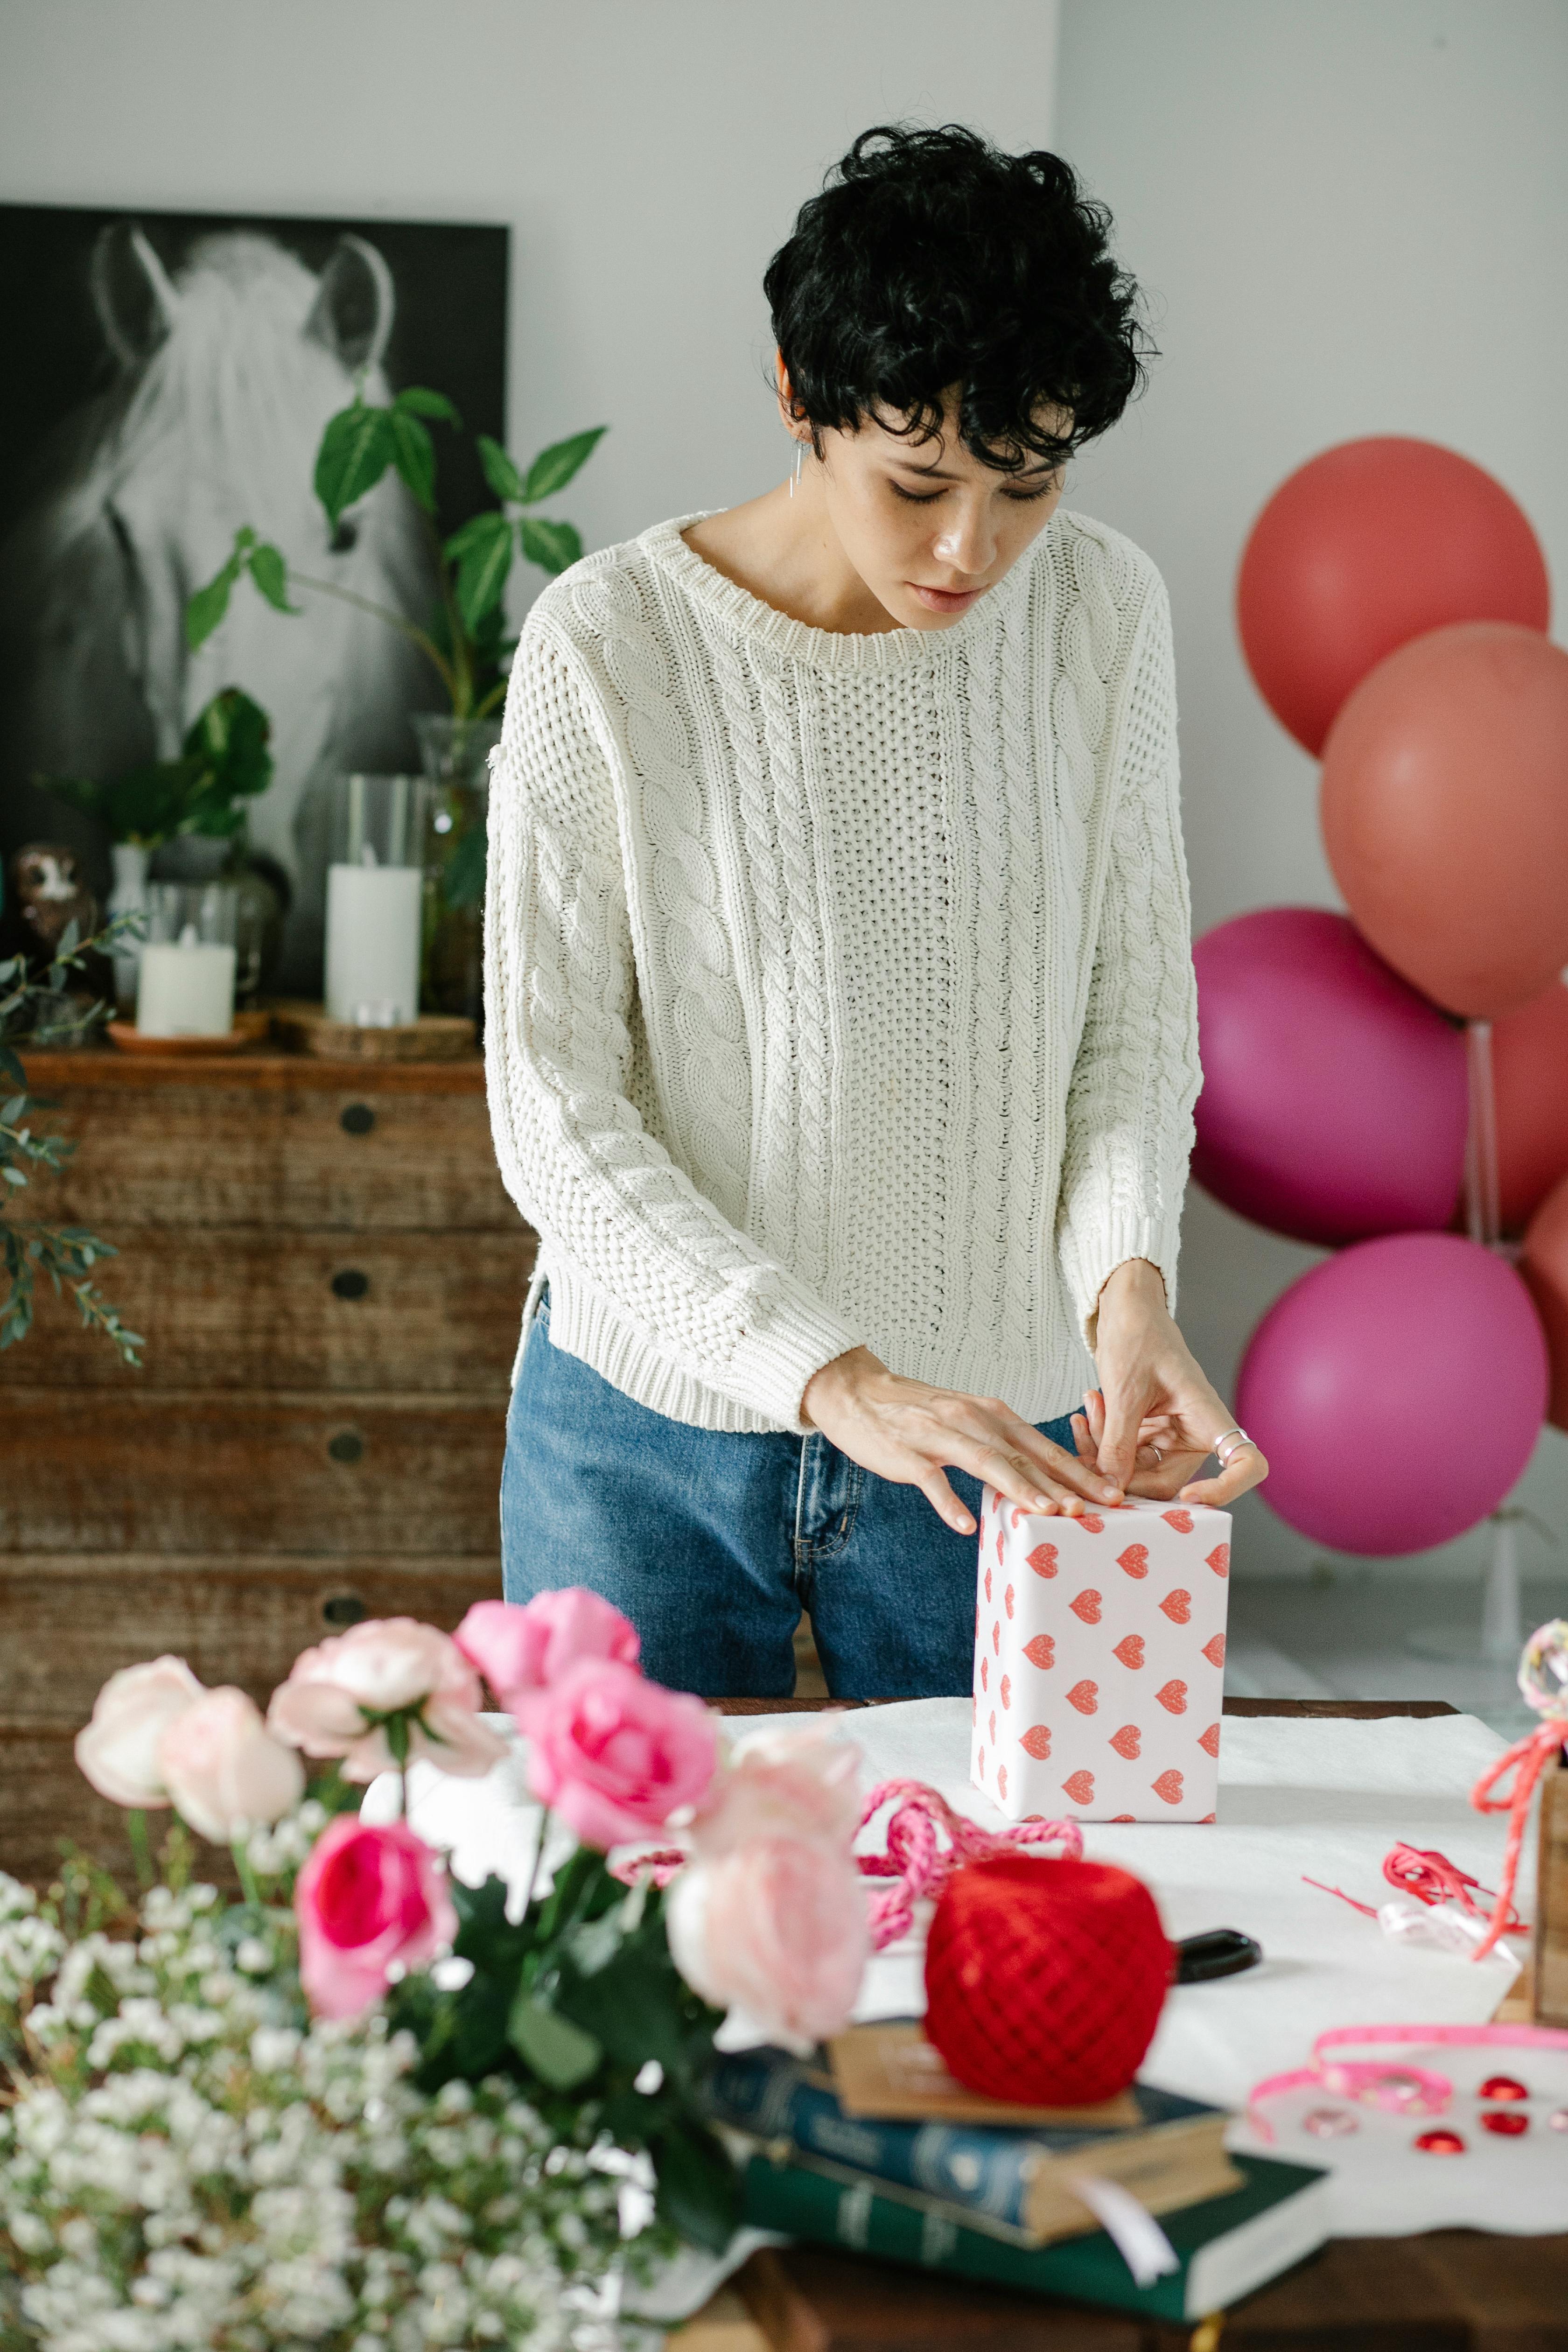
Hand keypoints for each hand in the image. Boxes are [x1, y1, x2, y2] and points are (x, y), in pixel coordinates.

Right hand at [800, 1346, 1124, 1536]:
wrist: (859, 1394)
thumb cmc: (919, 1415)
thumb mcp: (968, 1422)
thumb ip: (1001, 1447)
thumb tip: (1041, 1482)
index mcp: (992, 1414)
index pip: (1044, 1446)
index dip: (1079, 1471)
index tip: (1111, 1493)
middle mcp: (972, 1420)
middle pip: (1024, 1455)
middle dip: (1062, 1483)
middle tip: (1094, 1509)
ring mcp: (939, 1435)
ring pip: (986, 1462)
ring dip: (1019, 1488)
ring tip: (1046, 1513)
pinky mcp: (907, 1453)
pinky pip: (931, 1480)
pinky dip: (948, 1502)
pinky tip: (965, 1525)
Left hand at [1080, 1258, 1268, 1507]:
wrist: (1124, 1309)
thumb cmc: (1136, 1337)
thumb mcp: (1124, 1393)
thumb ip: (1118, 1444)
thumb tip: (1112, 1492)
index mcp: (1207, 1417)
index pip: (1245, 1463)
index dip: (1226, 1489)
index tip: (1190, 1498)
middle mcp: (1195, 1431)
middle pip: (1169, 1482)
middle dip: (1124, 1472)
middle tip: (1090, 1448)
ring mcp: (1170, 1434)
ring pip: (1138, 1470)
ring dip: (1106, 1452)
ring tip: (1087, 1413)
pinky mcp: (1148, 1431)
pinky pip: (1125, 1454)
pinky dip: (1103, 1441)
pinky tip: (1086, 1413)